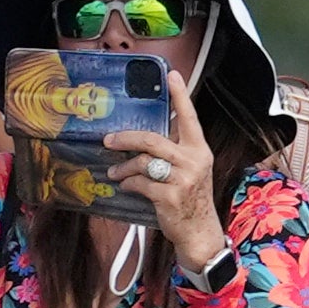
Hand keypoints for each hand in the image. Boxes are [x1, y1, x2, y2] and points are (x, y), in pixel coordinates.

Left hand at [99, 65, 225, 264]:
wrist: (200, 233)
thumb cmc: (191, 197)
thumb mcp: (191, 170)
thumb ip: (176, 150)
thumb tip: (145, 134)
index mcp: (200, 150)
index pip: (190, 118)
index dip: (180, 96)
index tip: (171, 74)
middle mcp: (194, 161)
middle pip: (152, 139)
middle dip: (125, 139)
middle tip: (108, 141)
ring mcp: (183, 179)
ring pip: (143, 162)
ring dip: (124, 168)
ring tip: (115, 173)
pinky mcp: (170, 196)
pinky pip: (140, 183)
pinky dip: (129, 184)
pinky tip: (128, 187)